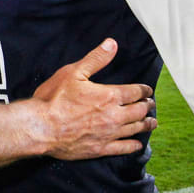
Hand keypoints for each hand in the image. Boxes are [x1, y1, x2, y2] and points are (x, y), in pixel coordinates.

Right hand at [31, 38, 156, 159]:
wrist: (41, 127)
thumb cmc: (54, 99)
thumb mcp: (73, 72)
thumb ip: (95, 59)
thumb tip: (111, 44)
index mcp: (109, 96)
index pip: (135, 92)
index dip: (144, 90)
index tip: (147, 90)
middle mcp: (114, 116)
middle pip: (139, 111)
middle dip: (147, 106)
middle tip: (150, 104)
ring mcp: (108, 134)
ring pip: (135, 129)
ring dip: (146, 124)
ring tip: (152, 122)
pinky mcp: (100, 148)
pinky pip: (123, 148)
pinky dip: (133, 145)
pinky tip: (137, 144)